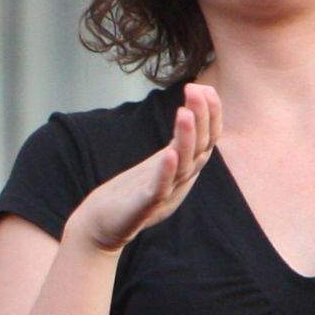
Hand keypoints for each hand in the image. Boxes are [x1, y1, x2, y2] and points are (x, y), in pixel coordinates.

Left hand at [62, 82, 219, 254]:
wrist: (102, 225)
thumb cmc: (132, 192)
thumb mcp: (162, 164)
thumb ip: (178, 143)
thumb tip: (192, 111)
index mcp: (186, 169)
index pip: (208, 139)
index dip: (211, 115)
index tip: (206, 88)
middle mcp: (182, 181)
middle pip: (201, 148)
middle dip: (202, 117)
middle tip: (196, 89)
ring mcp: (166, 194)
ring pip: (185, 165)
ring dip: (186, 138)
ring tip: (184, 113)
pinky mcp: (146, 206)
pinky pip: (161, 188)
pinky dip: (166, 171)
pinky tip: (168, 154)